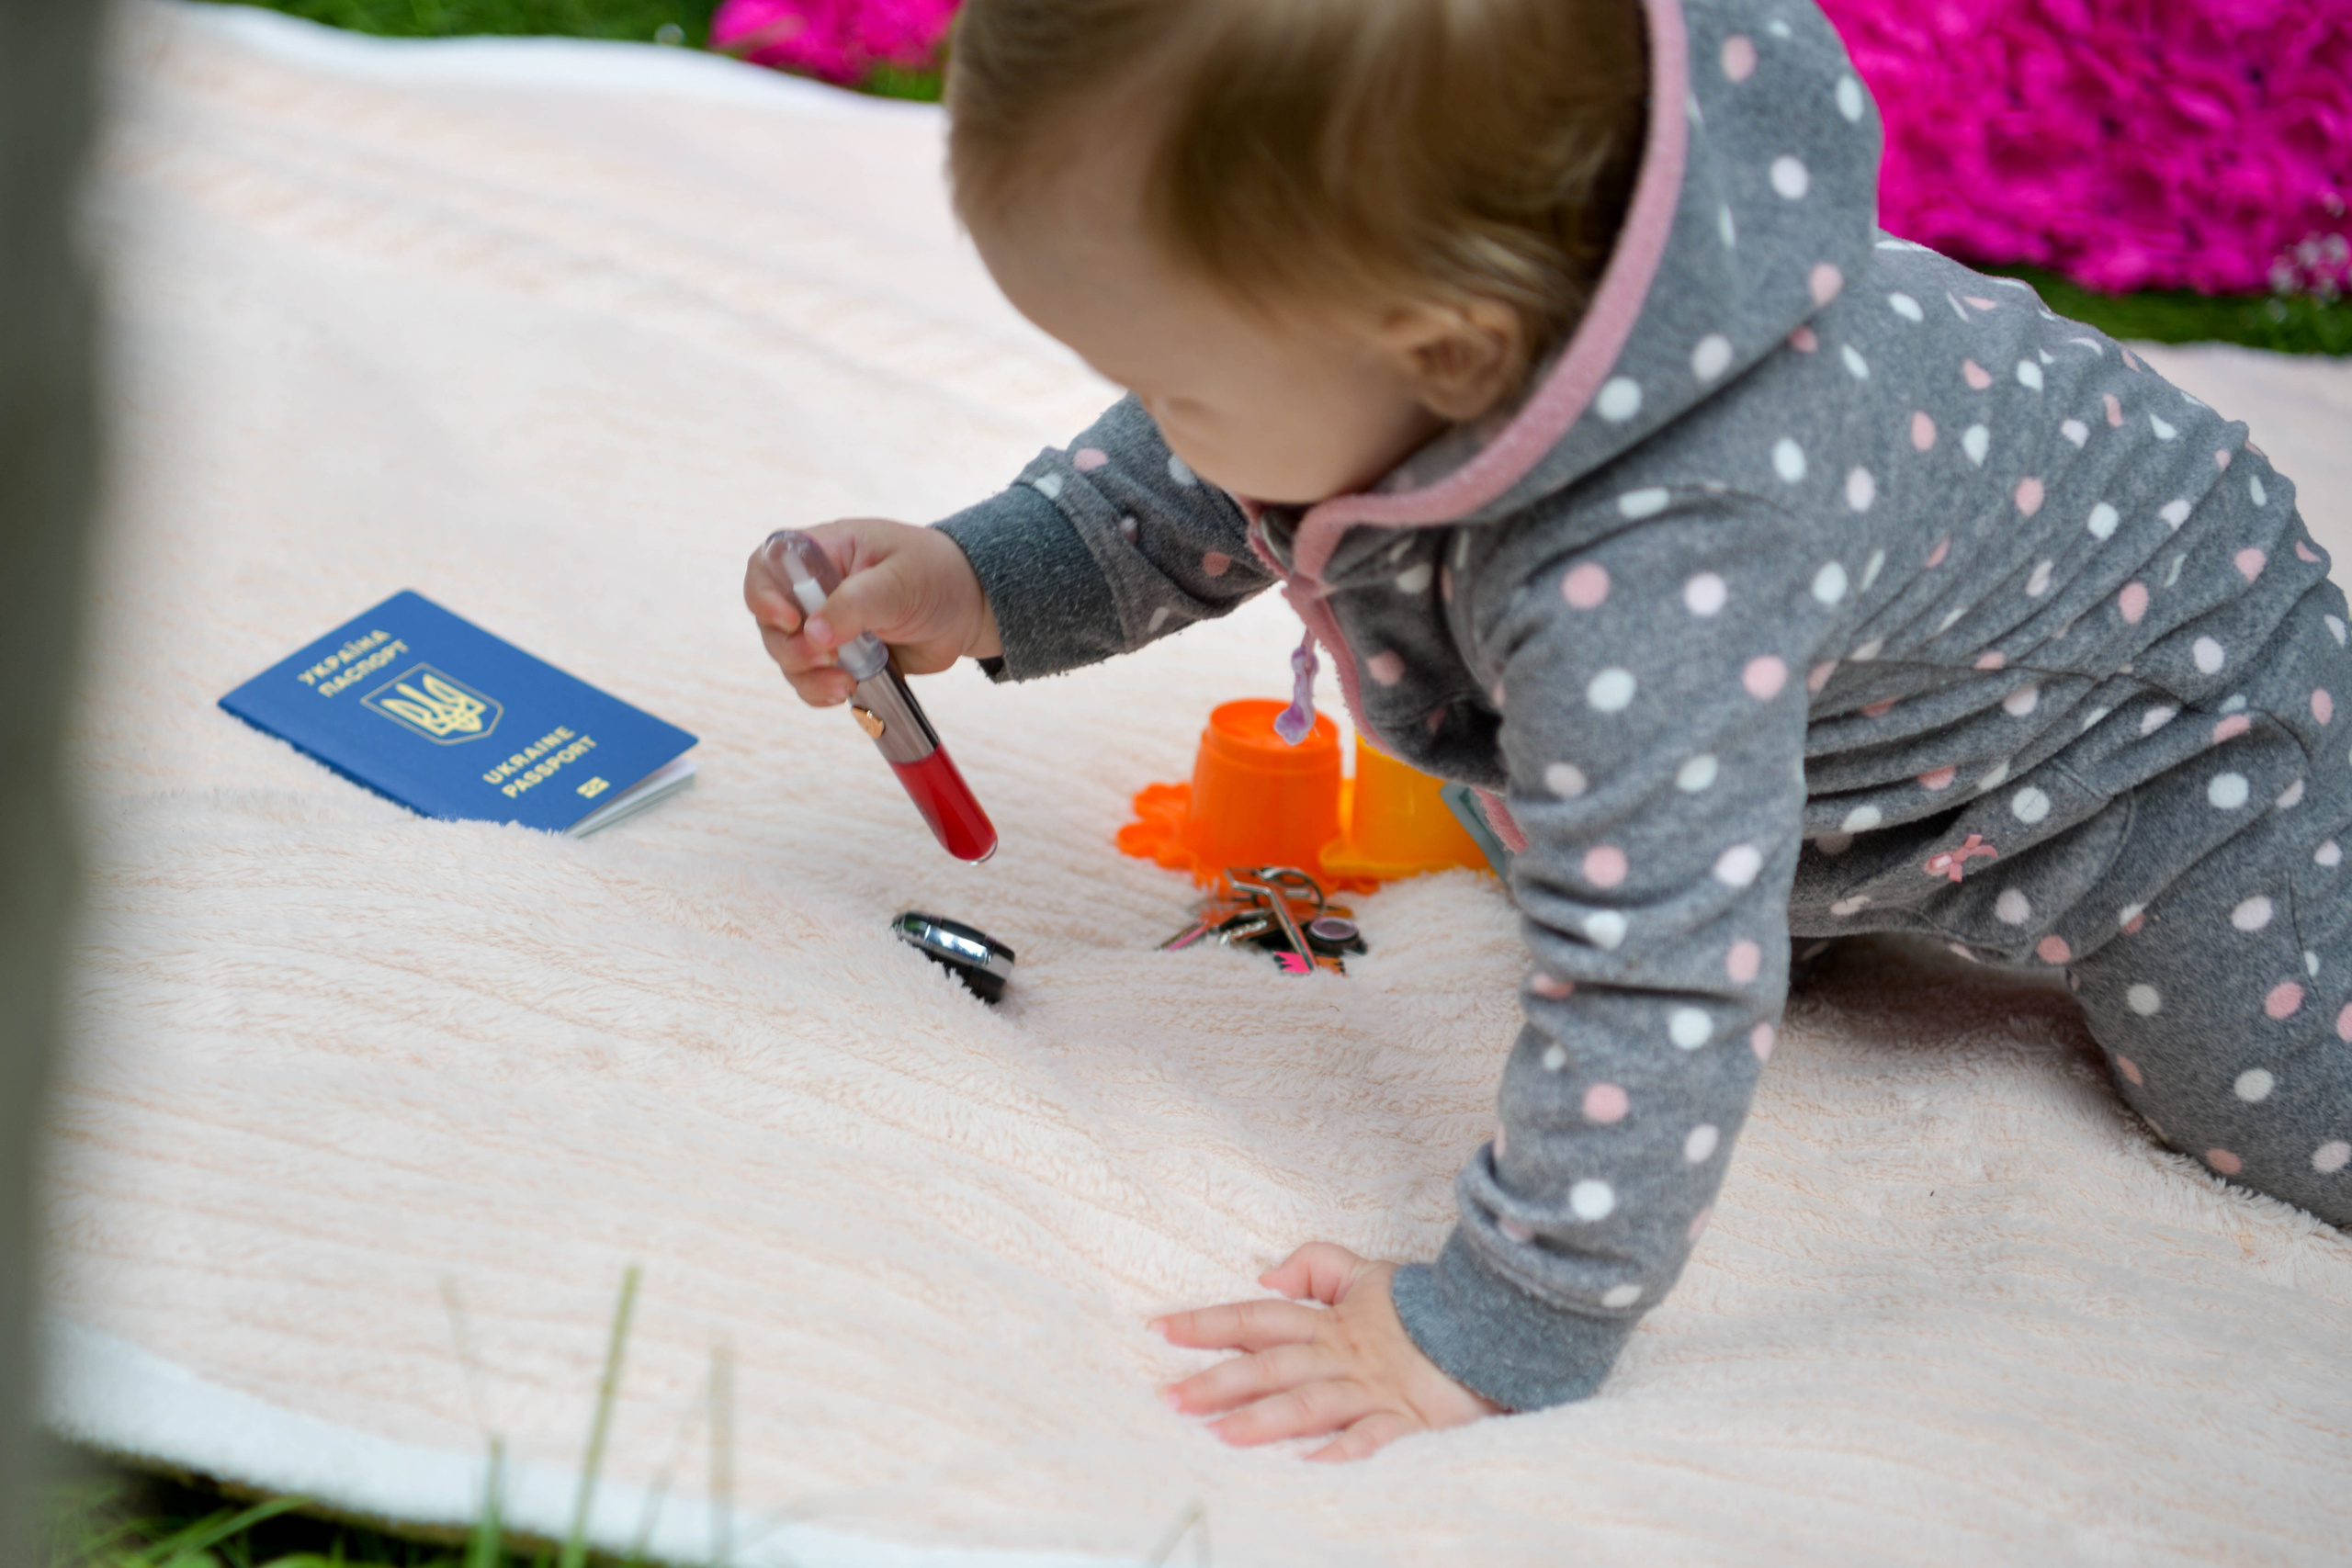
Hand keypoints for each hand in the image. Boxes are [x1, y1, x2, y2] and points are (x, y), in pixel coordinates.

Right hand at [742, 518, 1001, 705]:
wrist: (969, 607)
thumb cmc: (936, 574)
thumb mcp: (900, 580)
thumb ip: (856, 603)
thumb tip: (814, 633)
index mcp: (823, 553)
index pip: (767, 567)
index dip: (764, 595)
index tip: (790, 621)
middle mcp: (814, 590)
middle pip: (770, 623)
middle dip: (792, 648)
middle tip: (829, 658)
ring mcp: (825, 626)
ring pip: (788, 657)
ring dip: (808, 677)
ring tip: (846, 682)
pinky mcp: (840, 658)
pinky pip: (812, 681)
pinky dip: (821, 691)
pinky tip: (847, 691)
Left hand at [1154, 1242, 1501, 1461]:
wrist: (1496, 1323)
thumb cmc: (1428, 1308)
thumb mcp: (1369, 1275)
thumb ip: (1317, 1267)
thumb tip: (1265, 1275)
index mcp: (1331, 1323)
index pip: (1257, 1318)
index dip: (1209, 1322)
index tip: (1159, 1329)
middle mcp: (1344, 1357)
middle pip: (1272, 1365)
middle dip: (1219, 1380)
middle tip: (1169, 1399)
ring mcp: (1376, 1390)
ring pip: (1312, 1403)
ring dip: (1266, 1419)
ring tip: (1222, 1436)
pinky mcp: (1411, 1422)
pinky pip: (1374, 1438)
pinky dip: (1343, 1452)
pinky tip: (1308, 1467)